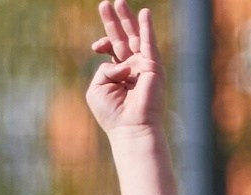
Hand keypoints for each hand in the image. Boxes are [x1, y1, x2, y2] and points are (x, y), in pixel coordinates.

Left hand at [86, 0, 162, 140]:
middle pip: (122, 38)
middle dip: (114, 21)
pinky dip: (147, 28)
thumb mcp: (97, 87)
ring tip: (119, 2)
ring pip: (134, 37)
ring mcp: (143, 66)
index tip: (96, 47)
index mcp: (117, 73)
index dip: (103, 43)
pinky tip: (145, 14)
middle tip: (105, 3)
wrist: (131, 127)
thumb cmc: (112, 113)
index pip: (111, 50)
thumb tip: (122, 62)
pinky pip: (149, 43)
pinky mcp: (153, 67)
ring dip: (127, 19)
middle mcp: (131, 68)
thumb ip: (104, 68)